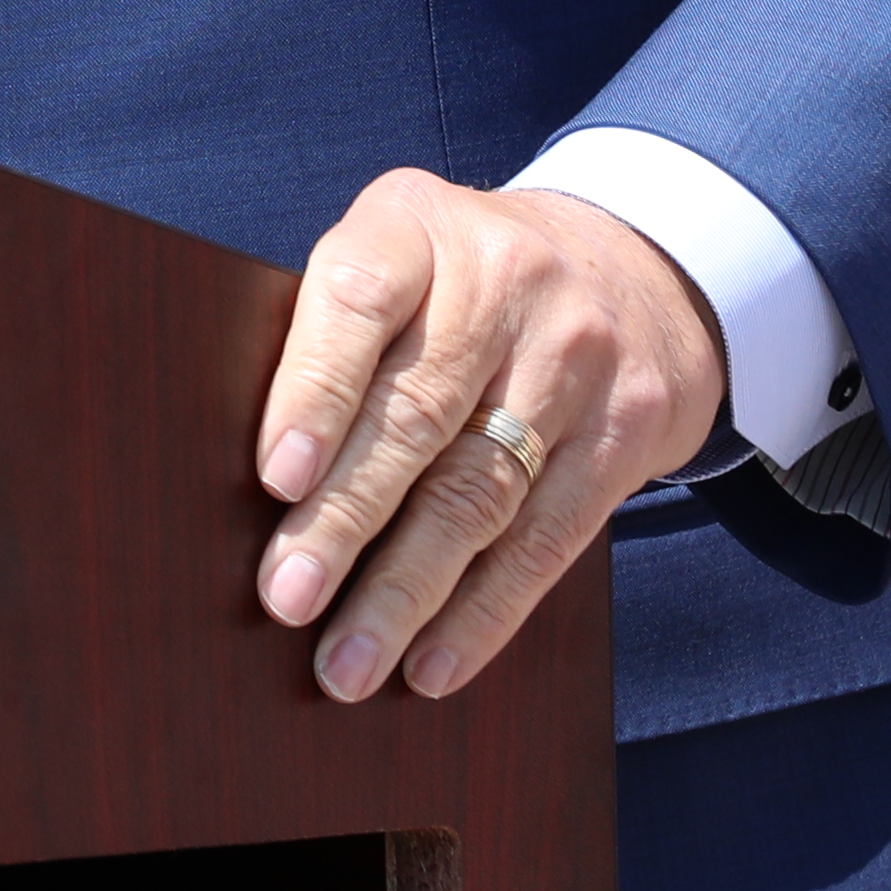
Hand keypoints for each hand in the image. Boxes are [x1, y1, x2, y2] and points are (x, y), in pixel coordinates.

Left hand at [247, 172, 727, 704]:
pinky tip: (432, 664)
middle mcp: (504, 280)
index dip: (316, 390)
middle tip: (287, 599)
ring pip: (480, 492)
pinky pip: (546, 538)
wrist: (637, 270)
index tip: (275, 478)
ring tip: (346, 664)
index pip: (360, 299)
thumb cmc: (463, 285)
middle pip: (417, 415)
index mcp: (417, 227)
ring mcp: (574, 356)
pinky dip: (483, 613)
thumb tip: (254, 489)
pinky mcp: (625, 429)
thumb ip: (335, 337)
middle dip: (345, 520)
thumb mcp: (400, 259)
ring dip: (406, 593)